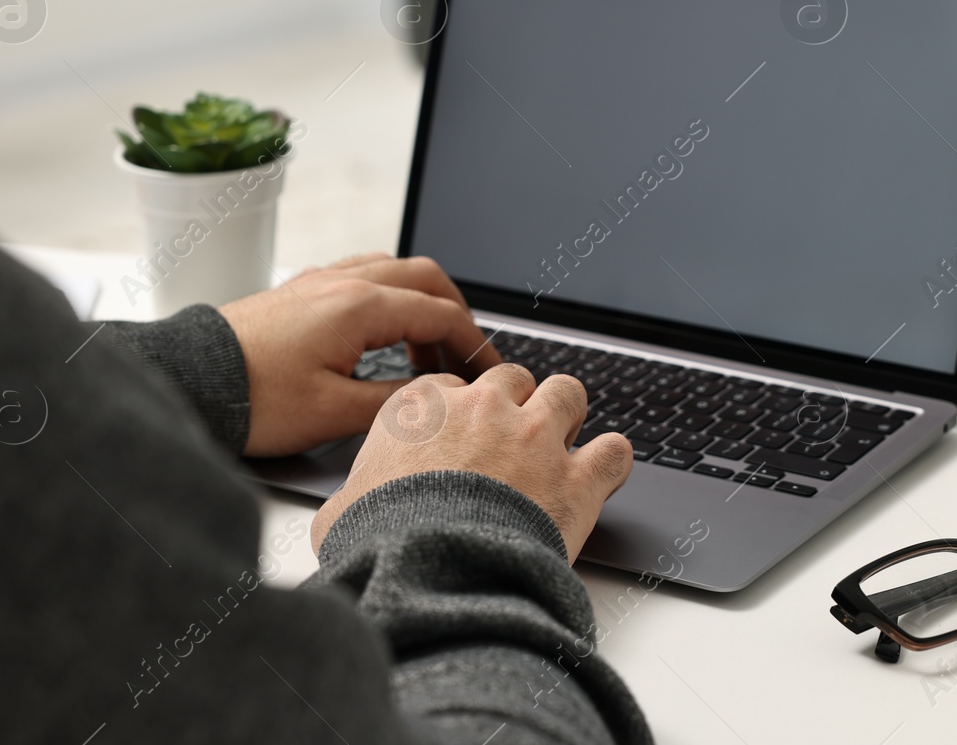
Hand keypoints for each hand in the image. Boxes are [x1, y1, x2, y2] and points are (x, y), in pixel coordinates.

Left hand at [218, 253, 501, 456]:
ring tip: (426, 351)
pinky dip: (390, 299)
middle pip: (425, 278)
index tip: (489, 371)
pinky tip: (383, 335)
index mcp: (358, 306)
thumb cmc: (252, 400)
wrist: (188, 382)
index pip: (440, 314)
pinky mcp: (301, 292)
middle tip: (466, 356)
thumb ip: (396, 400)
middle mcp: (343, 282)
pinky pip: (363, 277)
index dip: (474, 344)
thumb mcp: (335, 413)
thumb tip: (435, 395)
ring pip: (394, 271)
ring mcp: (320, 281)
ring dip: (422, 304)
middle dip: (456, 315)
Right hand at [310, 364, 633, 561]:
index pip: (452, 386)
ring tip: (562, 445)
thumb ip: (351, 497)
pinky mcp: (577, 476)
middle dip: (516, 405)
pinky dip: (611, 462)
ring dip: (566, 416)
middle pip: (512, 379)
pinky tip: (602, 476)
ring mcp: (535, 437)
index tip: (464, 436)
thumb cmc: (380, 547)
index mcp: (421, 409)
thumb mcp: (341, 515)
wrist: (431, 577)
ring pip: (567, 392)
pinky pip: (614, 449)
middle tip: (513, 442)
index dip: (461, 412)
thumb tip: (344, 513)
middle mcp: (483, 409)